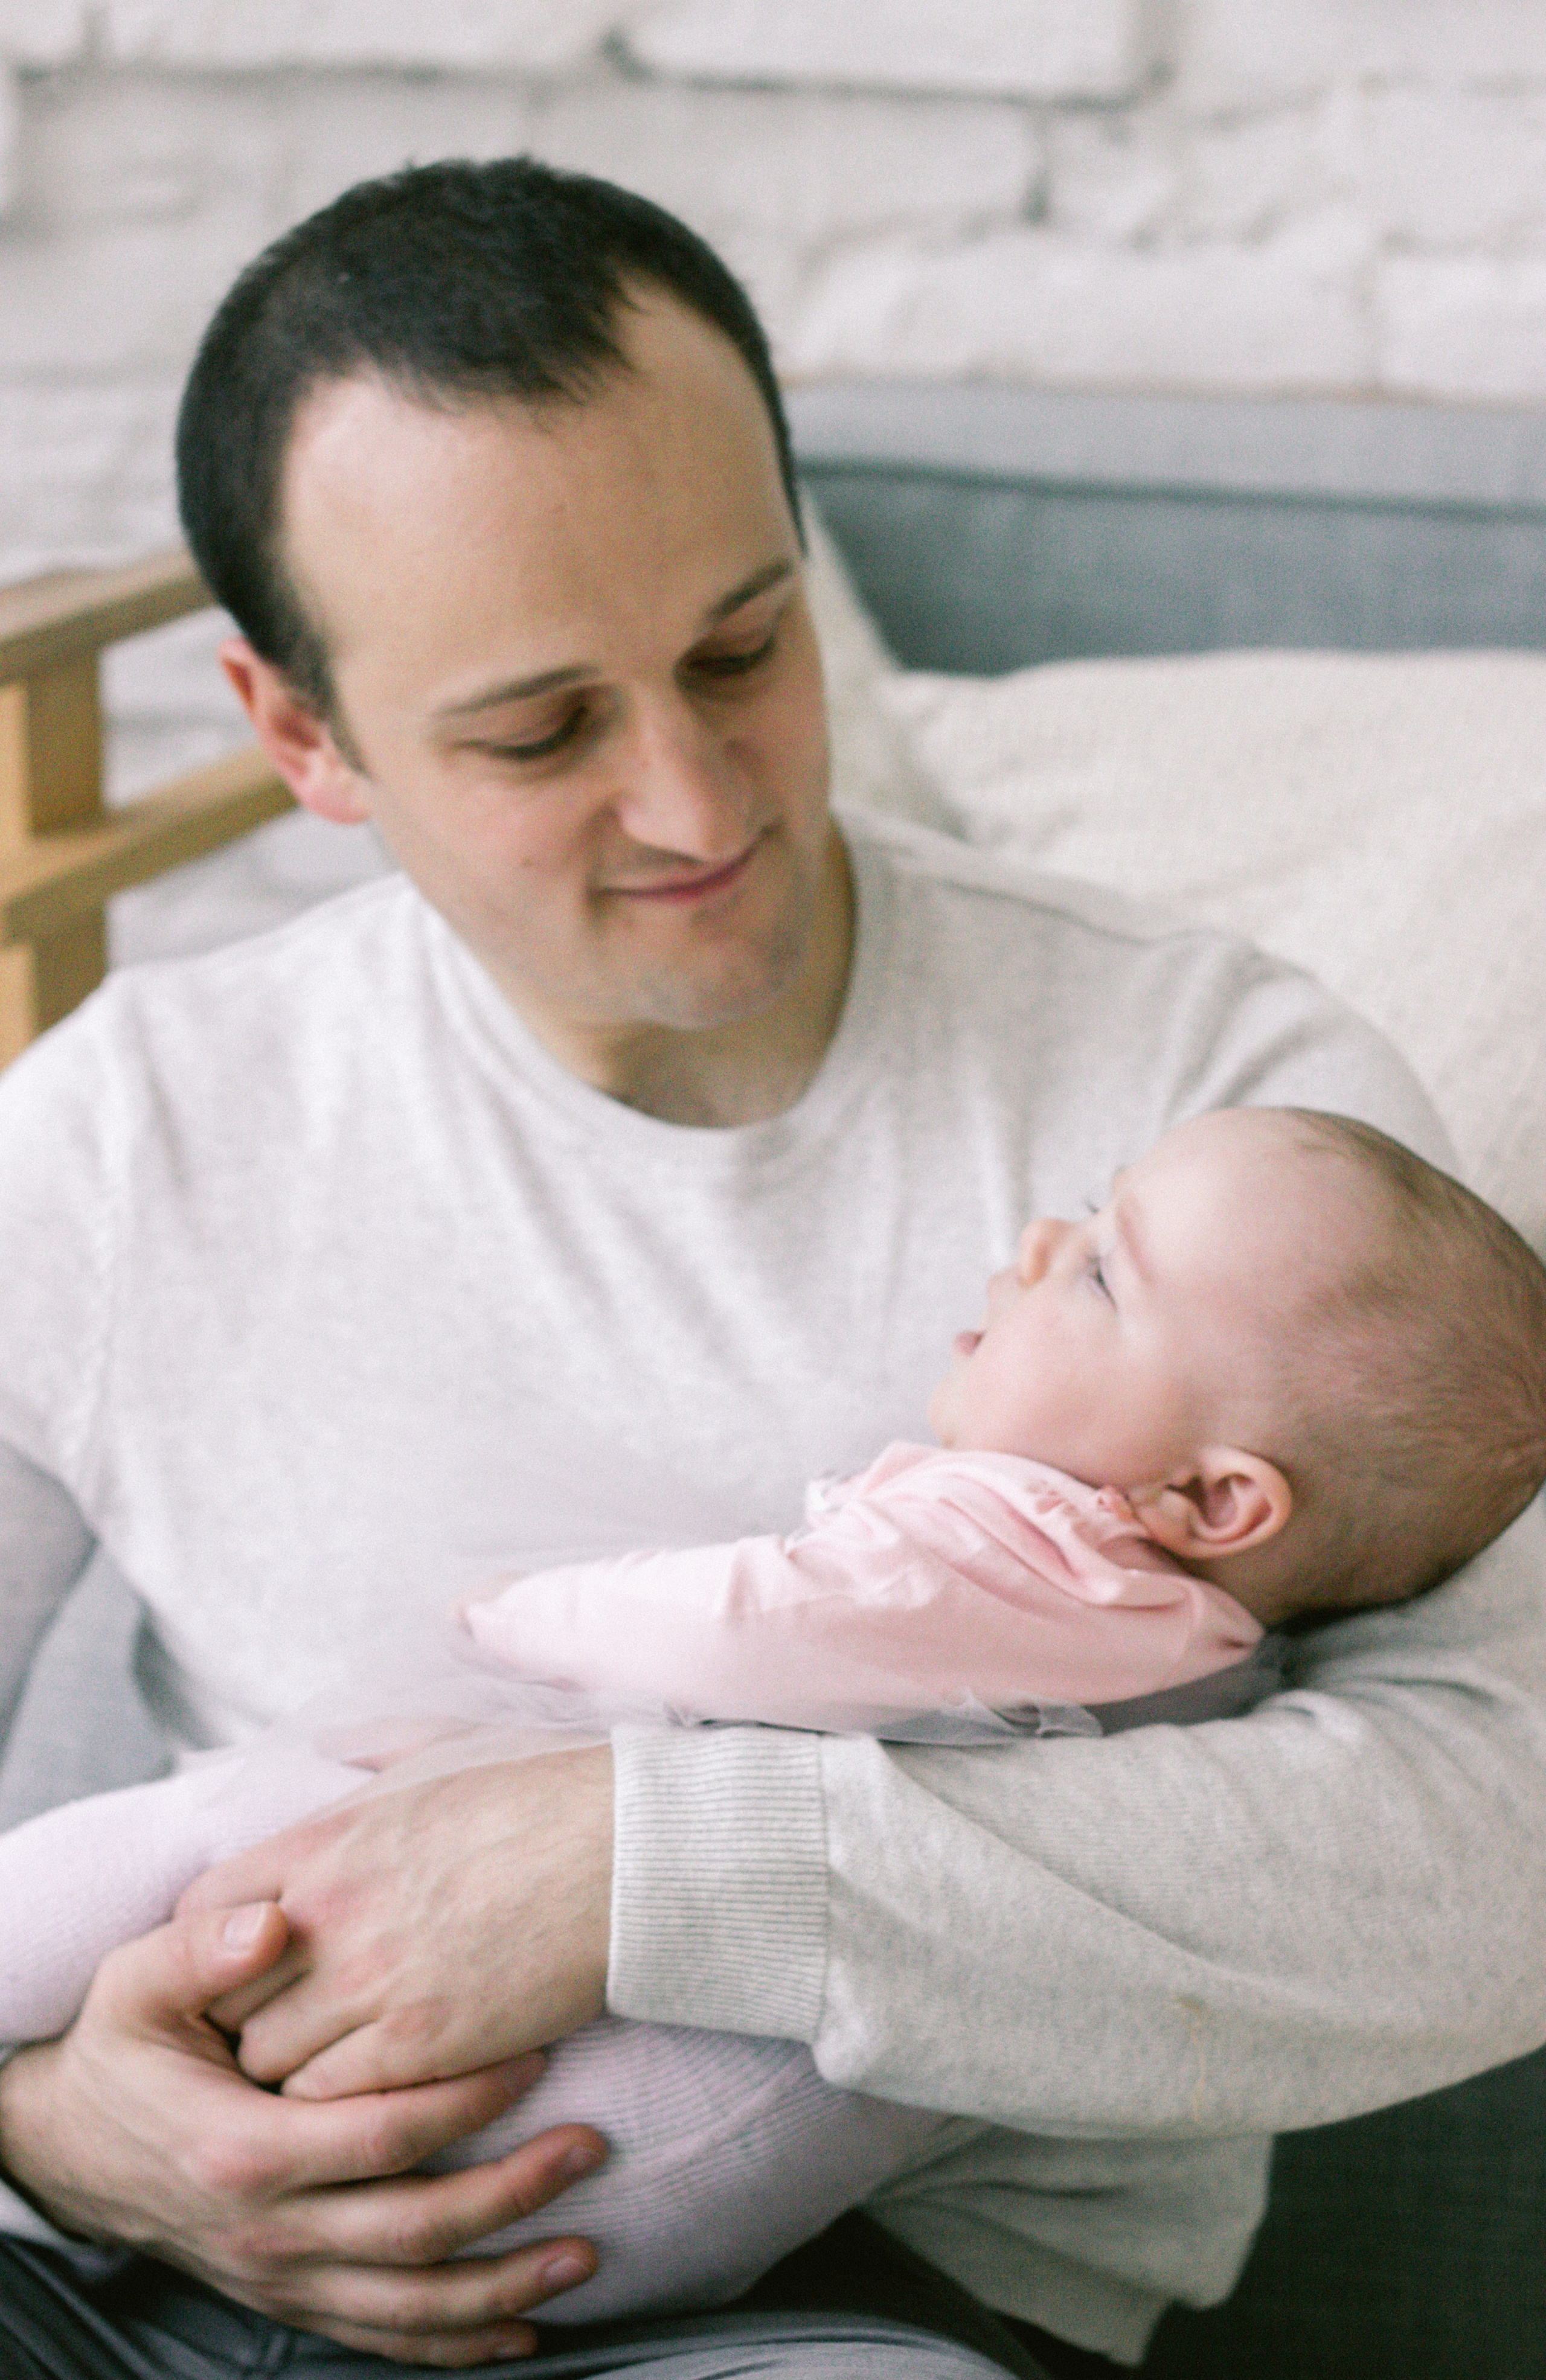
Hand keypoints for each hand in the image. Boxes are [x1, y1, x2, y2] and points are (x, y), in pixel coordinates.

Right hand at [0, 1902, 607, 2367]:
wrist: (67, 2145)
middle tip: (591, 2147)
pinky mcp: (287, 2300)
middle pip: (413, 2231)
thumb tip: (274, 1921)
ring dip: (504, 2286)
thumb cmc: (120, 2050)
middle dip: (512, 2195)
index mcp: (242, 2151)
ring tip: (586, 2253)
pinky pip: (380, 2338)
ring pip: (408, 2305)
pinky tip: (519, 2329)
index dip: (462, 2101)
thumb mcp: (137, 1985)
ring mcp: (279, 2277)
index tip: (536, 2059)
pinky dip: (453, 2343)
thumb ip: (201, 1949)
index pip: (378, 2135)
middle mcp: (268, 2231)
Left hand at [181, 1744, 613, 2100]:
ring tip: (331, 2062)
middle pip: (222, 1998)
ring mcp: (369, 1983)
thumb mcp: (446, 1747)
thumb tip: (333, 1742)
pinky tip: (375, 2087)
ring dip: (290, 2067)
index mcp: (327, 1839)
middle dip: (244, 2015)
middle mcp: (329, 1914)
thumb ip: (376, 1747)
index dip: (212, 1945)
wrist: (626, 1855)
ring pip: (268, 2060)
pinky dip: (338, 2102)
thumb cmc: (546, 1796)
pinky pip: (329, 2098)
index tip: (248, 1961)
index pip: (205, 1909)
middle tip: (284, 2025)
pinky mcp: (419, 2044)